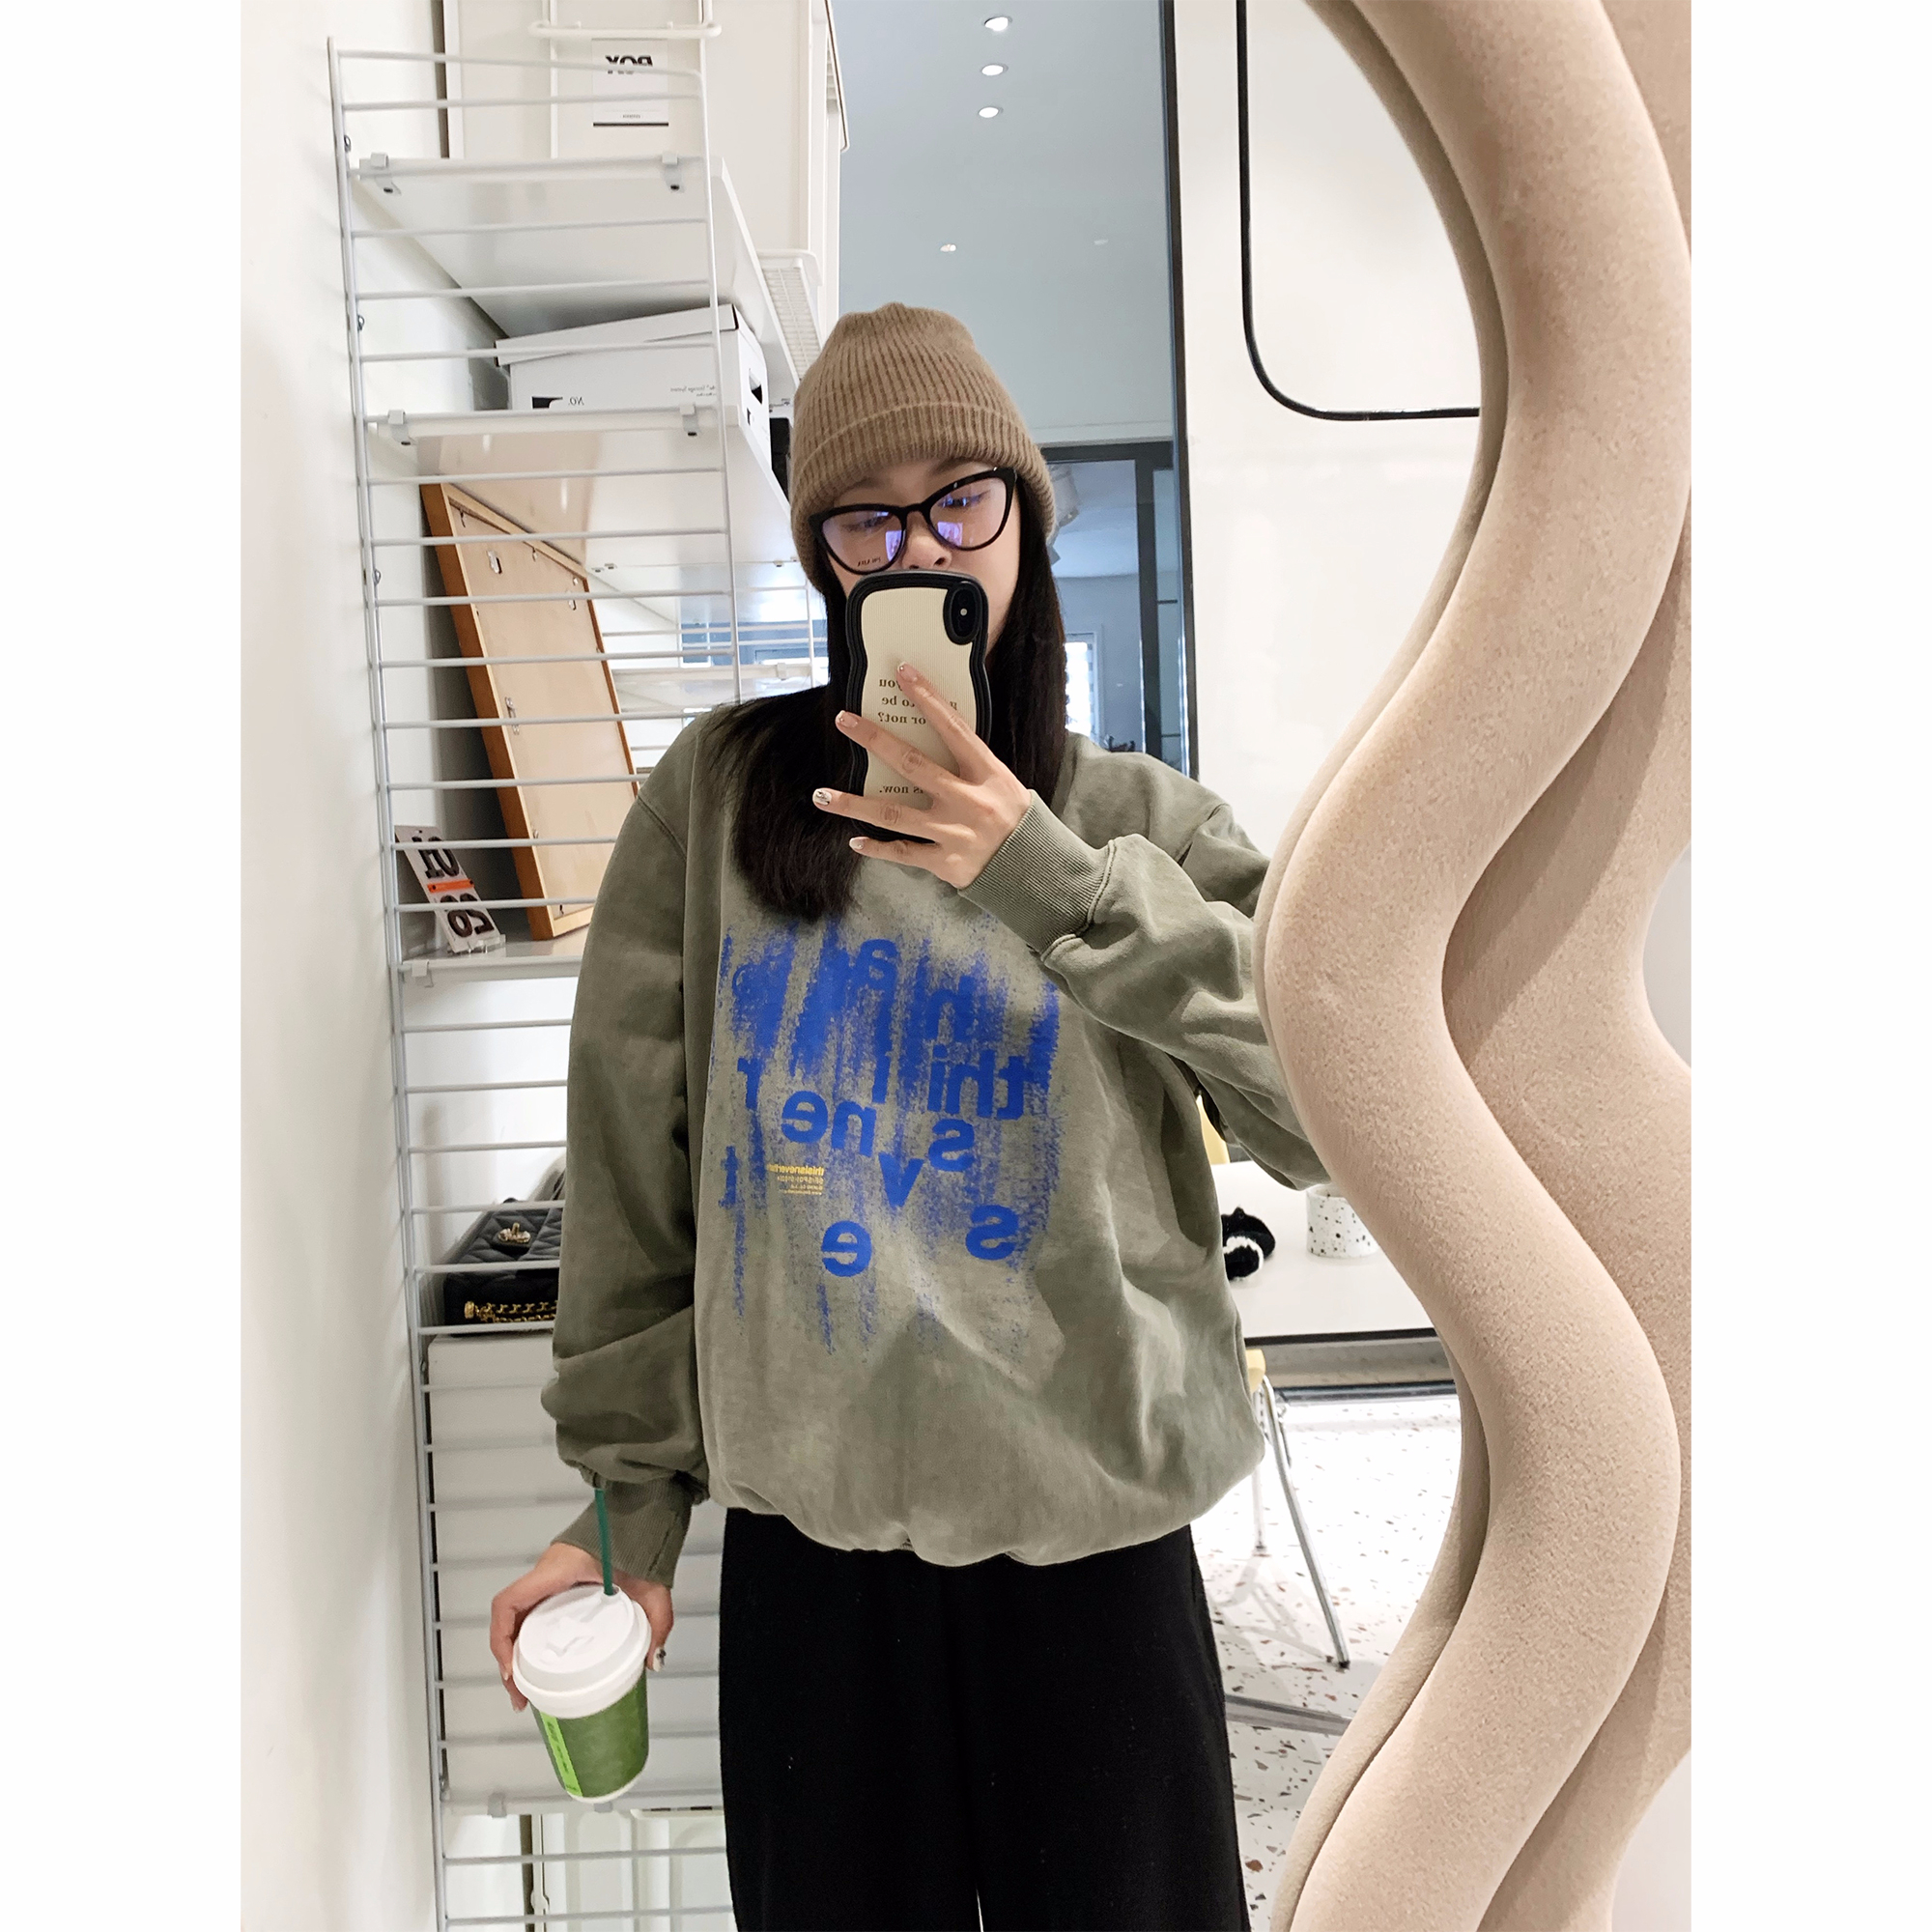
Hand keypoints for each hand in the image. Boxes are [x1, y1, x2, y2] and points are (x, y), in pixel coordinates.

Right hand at [489, 1543, 673, 1711]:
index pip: (508, 1602)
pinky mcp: (560, 1580)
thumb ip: (657, 1622)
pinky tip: (542, 1661)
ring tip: (527, 1688)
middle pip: (510, 1618)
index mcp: (557, 1570)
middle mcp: (547, 1572)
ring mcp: (551, 1575)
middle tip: (521, 1695)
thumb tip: (653, 1661)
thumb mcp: (651, 1586)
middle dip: (508, 1659)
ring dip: (517, 1650)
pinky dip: (531, 1637)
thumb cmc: (640, 1539)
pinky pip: (535, 1610)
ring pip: (520, 1616)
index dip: (501, 1640)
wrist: (641, 1512)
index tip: (512, 1671)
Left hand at [812, 663, 1030, 888]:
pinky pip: (903, 852)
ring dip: (854, 804)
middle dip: (875, 740)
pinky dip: (877, 848)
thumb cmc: (1015, 819)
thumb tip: (933, 736)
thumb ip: (970, 765)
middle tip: (844, 721)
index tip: (902, 673)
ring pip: (894, 814)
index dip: (927, 699)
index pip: (953, 728)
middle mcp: (968, 800)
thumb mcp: (1002, 783)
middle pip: (912, 765)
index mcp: (987, 773)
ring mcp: (954, 832)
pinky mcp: (945, 862)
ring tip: (822, 795)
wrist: (1035, 869)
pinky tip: (855, 841)